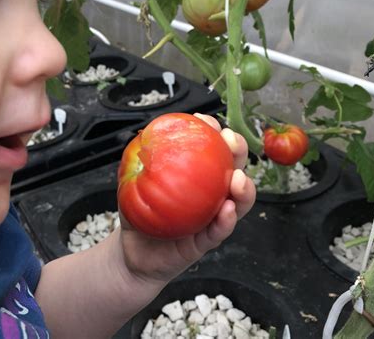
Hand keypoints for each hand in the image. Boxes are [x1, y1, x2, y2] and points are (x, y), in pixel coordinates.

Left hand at [118, 113, 255, 283]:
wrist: (130, 253)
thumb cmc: (137, 213)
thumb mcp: (132, 183)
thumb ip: (139, 163)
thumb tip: (144, 139)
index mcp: (196, 175)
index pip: (210, 148)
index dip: (212, 131)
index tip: (205, 121)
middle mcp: (209, 193)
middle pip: (232, 168)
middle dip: (237, 151)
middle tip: (231, 142)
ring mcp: (210, 217)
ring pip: (237, 202)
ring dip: (243, 189)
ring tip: (238, 180)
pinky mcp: (205, 242)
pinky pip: (219, 231)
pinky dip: (226, 221)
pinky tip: (226, 210)